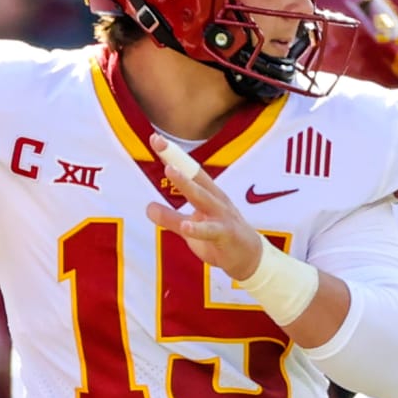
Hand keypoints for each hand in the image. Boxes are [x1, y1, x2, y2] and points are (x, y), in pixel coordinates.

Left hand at [145, 134, 264, 280]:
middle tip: (158, 142)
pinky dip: (198, 228)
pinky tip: (186, 226)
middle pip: (194, 176)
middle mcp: (216, 199)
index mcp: (208, 194)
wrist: (249, 259)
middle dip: (176, 159)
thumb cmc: (220, 238)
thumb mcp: (191, 228)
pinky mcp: (226, 234)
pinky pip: (210, 230)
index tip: (155, 138)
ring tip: (169, 171)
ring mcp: (222, 216)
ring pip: (203, 197)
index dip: (172, 155)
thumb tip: (148, 207)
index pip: (189, 171)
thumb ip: (171, 218)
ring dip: (186, 184)